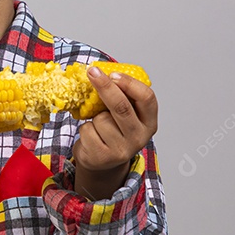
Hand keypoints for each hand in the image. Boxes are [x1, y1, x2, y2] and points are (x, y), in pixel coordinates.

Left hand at [72, 65, 157, 181]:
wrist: (102, 162)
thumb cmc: (113, 131)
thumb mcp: (124, 115)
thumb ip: (121, 98)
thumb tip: (101, 72)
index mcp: (149, 123)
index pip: (147, 98)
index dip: (130, 83)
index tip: (113, 74)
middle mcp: (139, 138)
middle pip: (122, 107)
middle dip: (105, 86)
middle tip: (92, 72)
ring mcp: (122, 149)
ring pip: (101, 119)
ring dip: (93, 116)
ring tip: (98, 126)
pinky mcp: (103, 157)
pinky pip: (88, 130)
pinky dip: (85, 129)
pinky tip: (92, 137)